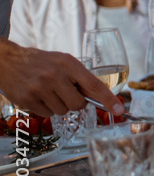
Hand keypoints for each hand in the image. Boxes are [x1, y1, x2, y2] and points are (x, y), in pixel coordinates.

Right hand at [0, 39, 122, 116]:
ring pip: (63, 111)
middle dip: (76, 102)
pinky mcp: (27, 100)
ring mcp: (39, 88)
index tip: (120, 109)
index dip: (109, 99)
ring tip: (48, 91)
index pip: (94, 85)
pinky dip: (45, 108)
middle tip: (65, 92)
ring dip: (59, 105)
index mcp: (68, 64)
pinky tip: (38, 95)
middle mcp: (55, 76)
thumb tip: (101, 97)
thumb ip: (81, 78)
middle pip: (79, 104)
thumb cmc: (42, 62)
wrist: (9, 60)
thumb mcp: (64, 62)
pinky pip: (47, 114)